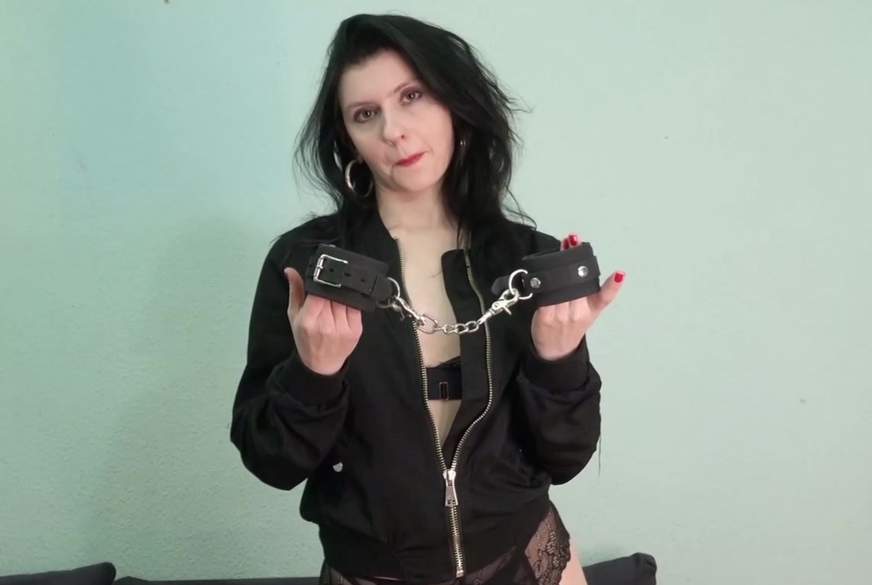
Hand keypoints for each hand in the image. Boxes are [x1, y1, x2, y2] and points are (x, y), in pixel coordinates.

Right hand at [284, 267, 362, 375]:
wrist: (321, 365)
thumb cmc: (305, 339)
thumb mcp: (294, 315)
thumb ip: (295, 291)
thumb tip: (291, 270)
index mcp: (308, 320)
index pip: (318, 292)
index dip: (321, 282)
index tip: (321, 277)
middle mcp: (326, 325)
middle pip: (333, 294)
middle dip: (332, 288)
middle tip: (329, 286)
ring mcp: (343, 328)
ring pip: (346, 299)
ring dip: (342, 293)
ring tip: (336, 295)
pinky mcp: (356, 330)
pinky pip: (356, 307)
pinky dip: (351, 302)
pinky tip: (345, 303)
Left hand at [530, 233, 624, 360]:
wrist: (556, 350)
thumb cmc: (571, 326)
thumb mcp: (586, 311)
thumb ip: (583, 290)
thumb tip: (575, 260)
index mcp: (592, 309)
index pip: (605, 297)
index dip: (613, 286)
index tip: (620, 274)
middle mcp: (579, 312)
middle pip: (576, 281)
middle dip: (573, 259)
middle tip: (572, 240)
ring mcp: (562, 315)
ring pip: (561, 285)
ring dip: (558, 264)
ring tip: (562, 246)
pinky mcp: (546, 317)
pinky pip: (545, 296)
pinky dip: (543, 283)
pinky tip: (541, 273)